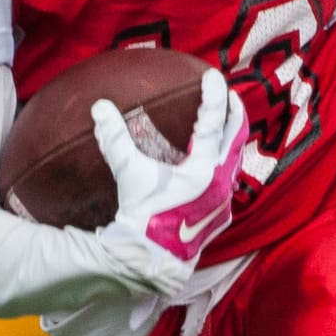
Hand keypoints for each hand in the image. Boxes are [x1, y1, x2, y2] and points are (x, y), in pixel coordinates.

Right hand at [93, 68, 247, 293]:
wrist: (153, 261)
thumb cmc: (142, 218)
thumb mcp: (129, 175)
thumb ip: (115, 140)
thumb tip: (99, 107)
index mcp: (203, 168)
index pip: (213, 121)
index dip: (213, 94)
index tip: (212, 75)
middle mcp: (221, 181)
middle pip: (237, 136)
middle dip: (234, 111)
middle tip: (227, 93)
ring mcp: (224, 199)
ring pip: (236, 159)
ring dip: (232, 139)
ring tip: (226, 126)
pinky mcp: (221, 215)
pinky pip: (229, 180)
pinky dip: (224, 163)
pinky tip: (214, 165)